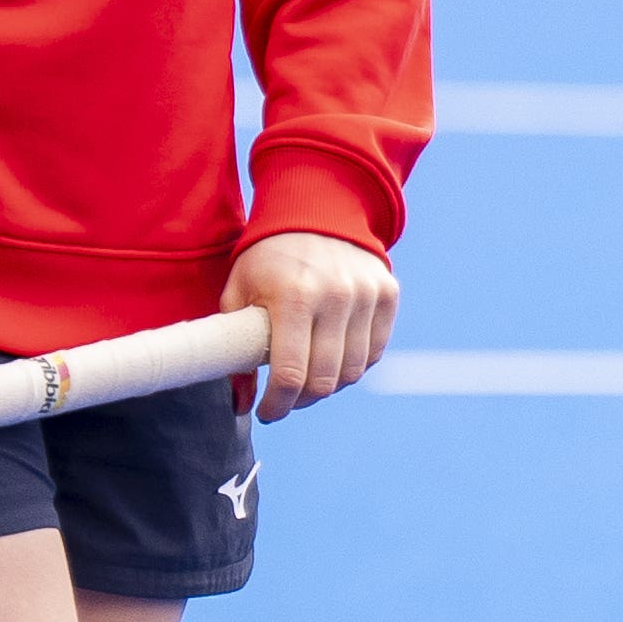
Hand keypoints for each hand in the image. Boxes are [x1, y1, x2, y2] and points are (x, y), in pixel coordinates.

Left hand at [232, 230, 396, 420]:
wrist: (316, 209)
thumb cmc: (268, 257)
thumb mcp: (239, 294)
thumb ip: (235, 349)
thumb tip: (242, 403)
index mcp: (293, 296)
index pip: (290, 374)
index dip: (277, 404)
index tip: (266, 413)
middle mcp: (335, 296)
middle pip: (324, 380)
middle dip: (301, 401)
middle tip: (286, 400)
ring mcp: (366, 295)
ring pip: (353, 371)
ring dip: (328, 386)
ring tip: (308, 381)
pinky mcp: (387, 294)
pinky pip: (374, 352)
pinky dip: (353, 366)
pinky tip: (332, 360)